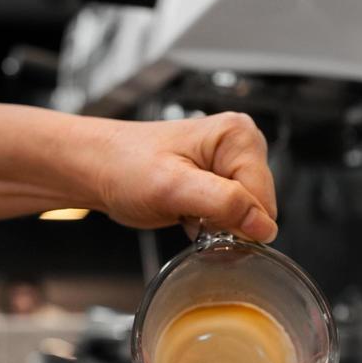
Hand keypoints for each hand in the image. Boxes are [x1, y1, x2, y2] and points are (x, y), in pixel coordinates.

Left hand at [93, 112, 277, 242]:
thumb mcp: (173, 188)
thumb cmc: (124, 166)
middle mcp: (240, 146)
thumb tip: (264, 226)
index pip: (264, 199)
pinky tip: (187, 213)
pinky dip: (210, 226)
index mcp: (238, 135)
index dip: (237, 220)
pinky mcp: (220, 183)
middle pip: (259, 209)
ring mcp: (230, 165)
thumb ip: (223, 203)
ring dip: (217, 226)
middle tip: (190, 212)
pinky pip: (231, 219)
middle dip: (227, 223)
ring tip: (185, 210)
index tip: (203, 217)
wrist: (97, 168)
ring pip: (246, 218)